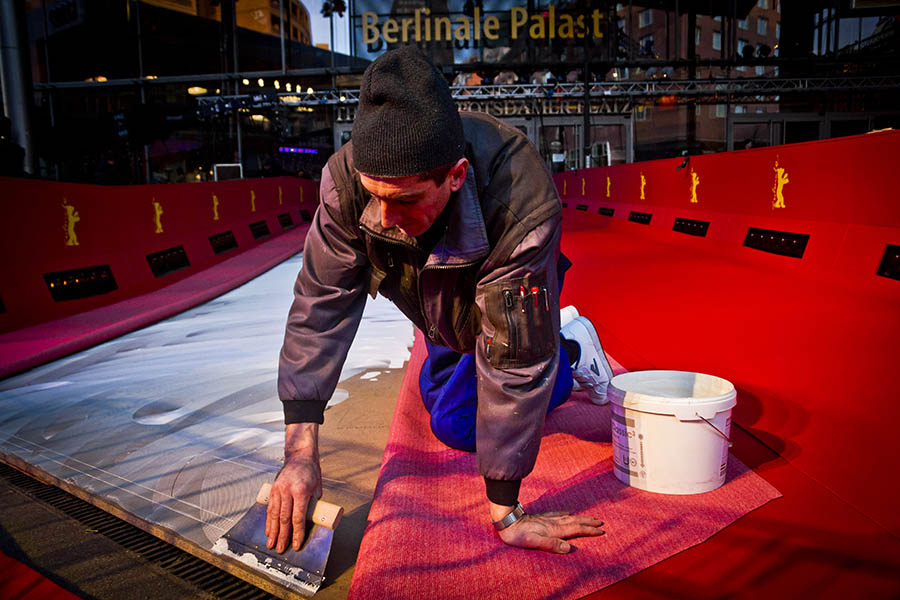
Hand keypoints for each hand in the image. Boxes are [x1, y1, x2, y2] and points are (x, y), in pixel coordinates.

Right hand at [265, 423, 321, 552]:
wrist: (300, 456)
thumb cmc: (312, 472)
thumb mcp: (317, 488)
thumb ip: (313, 505)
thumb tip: (310, 522)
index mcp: (301, 491)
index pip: (298, 517)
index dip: (297, 533)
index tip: (296, 545)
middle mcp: (287, 491)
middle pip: (284, 518)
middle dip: (283, 536)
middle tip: (281, 550)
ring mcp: (278, 490)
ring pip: (274, 515)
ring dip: (273, 532)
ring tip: (271, 545)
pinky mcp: (273, 489)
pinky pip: (270, 508)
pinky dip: (268, 521)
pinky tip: (268, 531)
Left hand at [492, 504, 604, 552]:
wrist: (507, 520)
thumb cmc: (518, 534)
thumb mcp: (534, 542)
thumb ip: (551, 544)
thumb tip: (569, 547)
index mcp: (554, 530)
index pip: (576, 529)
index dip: (589, 530)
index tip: (601, 531)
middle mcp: (553, 523)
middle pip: (575, 521)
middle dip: (589, 522)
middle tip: (601, 522)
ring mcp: (548, 519)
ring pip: (569, 517)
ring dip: (581, 518)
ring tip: (590, 517)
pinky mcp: (541, 517)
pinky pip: (558, 514)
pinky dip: (566, 514)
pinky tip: (568, 513)